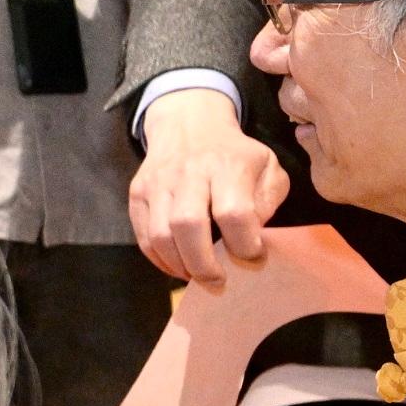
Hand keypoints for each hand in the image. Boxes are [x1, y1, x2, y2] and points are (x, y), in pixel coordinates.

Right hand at [130, 89, 290, 285]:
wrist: (188, 124)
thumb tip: (252, 237)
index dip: (245, 244)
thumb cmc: (235, 155)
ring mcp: (158, 183)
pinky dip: (159, 260)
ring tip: (196, 275)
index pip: (234, 213)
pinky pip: (143, 236)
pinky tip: (178, 266)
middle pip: (188, 225)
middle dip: (204, 264)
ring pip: (160, 235)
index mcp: (227, 166)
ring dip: (179, 265)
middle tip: (218, 281)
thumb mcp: (267, 167)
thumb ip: (268, 201)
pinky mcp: (137, 192)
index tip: (253, 255)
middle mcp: (189, 172)